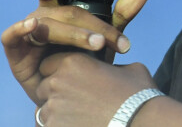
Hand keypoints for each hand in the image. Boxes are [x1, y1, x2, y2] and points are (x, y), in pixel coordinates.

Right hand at [1, 0, 149, 104]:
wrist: (73, 95)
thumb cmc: (86, 59)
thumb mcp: (105, 34)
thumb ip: (123, 13)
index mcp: (60, 6)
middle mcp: (42, 14)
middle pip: (63, 10)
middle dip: (90, 24)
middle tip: (110, 39)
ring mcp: (28, 32)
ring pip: (47, 24)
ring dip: (74, 34)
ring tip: (98, 45)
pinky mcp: (15, 51)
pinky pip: (11, 35)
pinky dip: (19, 29)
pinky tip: (32, 26)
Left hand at [35, 52, 156, 126]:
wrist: (139, 122)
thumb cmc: (136, 94)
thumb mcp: (126, 69)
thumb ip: (109, 67)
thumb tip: (108, 72)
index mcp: (73, 62)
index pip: (49, 63)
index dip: (58, 70)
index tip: (70, 79)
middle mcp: (58, 83)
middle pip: (43, 87)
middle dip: (54, 93)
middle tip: (74, 100)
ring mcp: (53, 110)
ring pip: (42, 111)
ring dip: (55, 113)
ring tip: (79, 116)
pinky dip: (60, 126)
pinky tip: (79, 124)